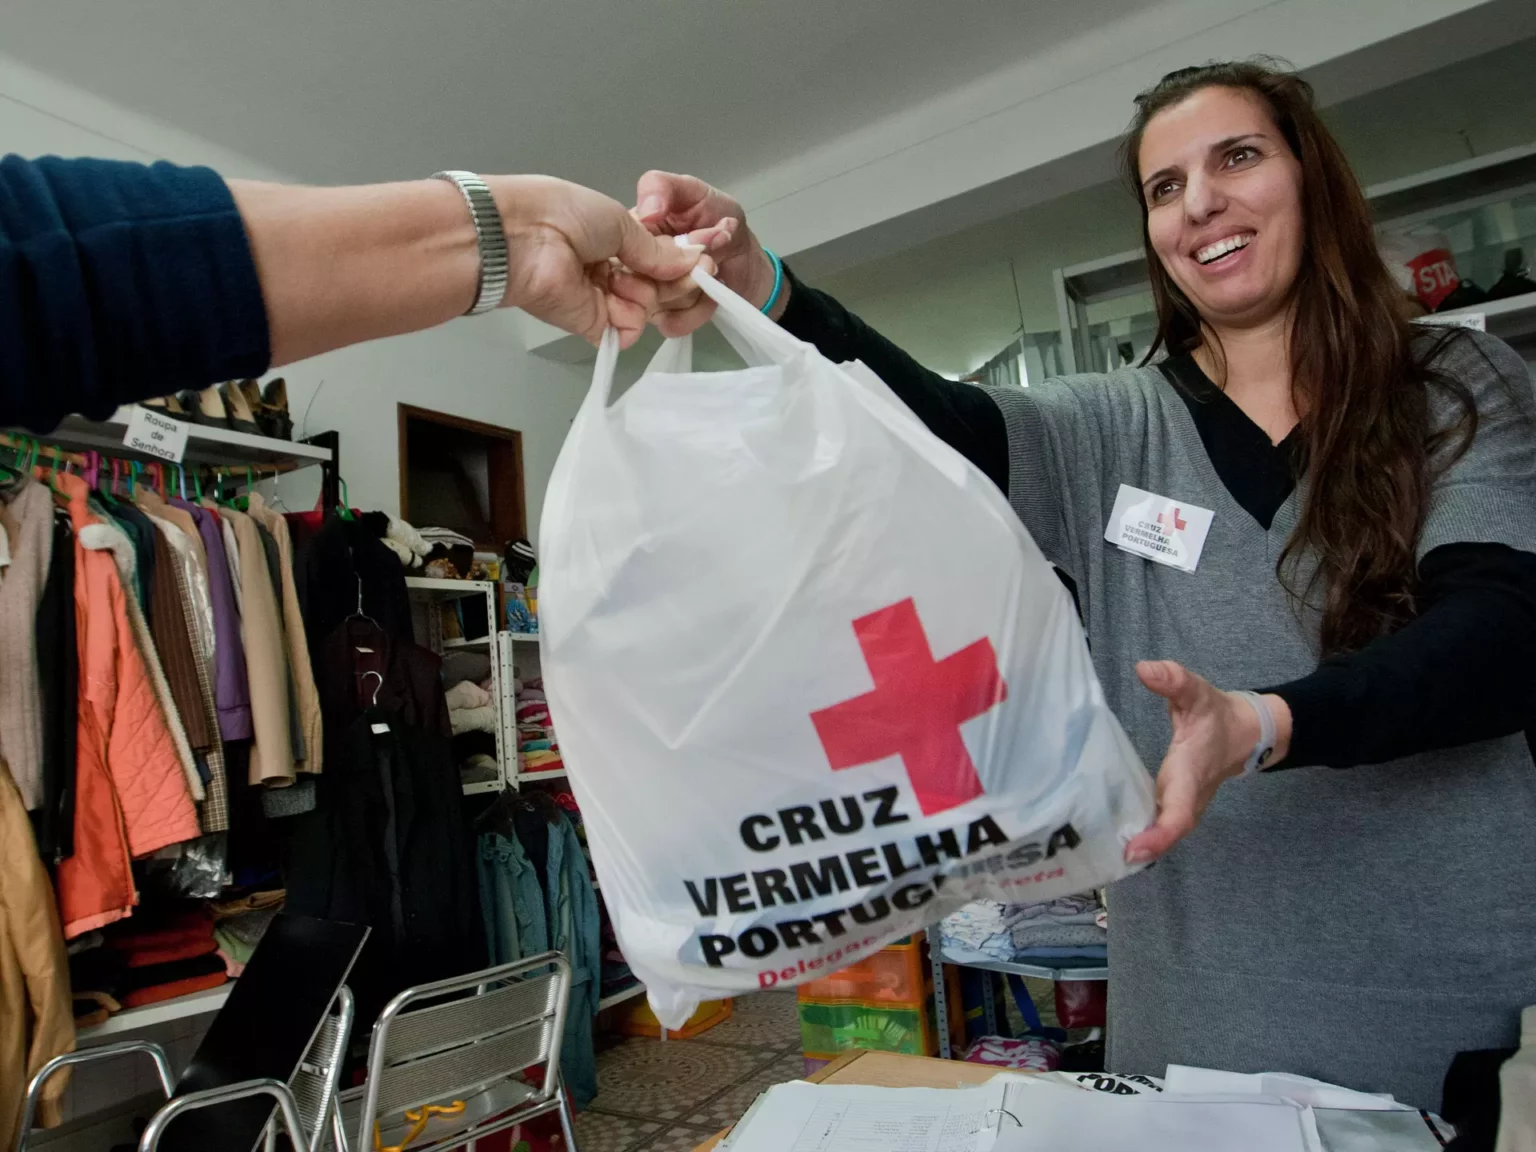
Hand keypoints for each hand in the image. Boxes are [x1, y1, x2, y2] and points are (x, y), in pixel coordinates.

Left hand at [490, 175, 708, 347]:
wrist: (523, 237)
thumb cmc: (567, 214)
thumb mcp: (621, 223)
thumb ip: (656, 249)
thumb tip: (693, 261)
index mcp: (610, 240)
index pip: (656, 259)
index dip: (680, 261)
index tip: (705, 256)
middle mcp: (606, 270)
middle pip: (656, 286)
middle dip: (674, 278)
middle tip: (689, 271)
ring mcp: (600, 299)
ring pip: (647, 307)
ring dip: (649, 293)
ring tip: (628, 276)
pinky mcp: (592, 326)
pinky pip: (628, 330)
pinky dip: (634, 317)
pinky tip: (625, 296)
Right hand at [629, 171, 771, 336]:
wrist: (747, 260)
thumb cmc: (718, 221)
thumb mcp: (695, 192)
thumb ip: (664, 187)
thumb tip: (647, 210)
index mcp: (630, 232)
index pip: (625, 247)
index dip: (662, 247)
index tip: (695, 238)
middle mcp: (630, 267)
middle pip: (638, 281)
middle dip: (685, 270)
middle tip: (712, 258)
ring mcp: (644, 297)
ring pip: (655, 305)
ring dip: (695, 289)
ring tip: (714, 270)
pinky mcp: (663, 319)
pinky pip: (671, 323)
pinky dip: (699, 310)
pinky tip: (712, 293)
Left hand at [1122, 661, 1291, 864]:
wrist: (1245, 732)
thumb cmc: (1216, 714)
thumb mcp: (1196, 692)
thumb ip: (1174, 680)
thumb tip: (1144, 668)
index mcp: (1191, 775)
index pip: (1180, 814)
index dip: (1160, 835)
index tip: (1135, 850)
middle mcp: (1187, 796)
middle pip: (1168, 833)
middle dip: (1144, 849)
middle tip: (1110, 860)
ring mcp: (1182, 802)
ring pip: (1163, 832)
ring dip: (1139, 845)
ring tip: (1100, 855)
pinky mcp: (1174, 801)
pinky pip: (1158, 824)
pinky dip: (1139, 833)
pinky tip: (1109, 837)